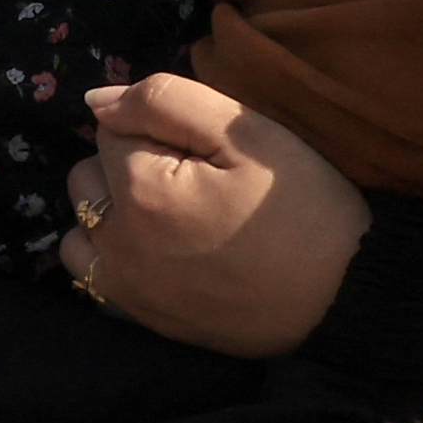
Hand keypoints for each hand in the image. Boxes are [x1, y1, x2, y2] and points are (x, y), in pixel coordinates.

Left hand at [65, 74, 364, 352]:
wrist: (345, 301)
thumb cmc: (305, 210)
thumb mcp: (248, 134)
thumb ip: (164, 102)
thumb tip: (96, 102)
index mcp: (140, 191)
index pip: (111, 129)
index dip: (158, 130)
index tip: (206, 153)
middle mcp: (116, 244)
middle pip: (87, 176)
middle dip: (126, 166)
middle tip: (195, 182)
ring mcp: (125, 289)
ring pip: (78, 230)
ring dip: (107, 214)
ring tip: (169, 215)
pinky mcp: (141, 320)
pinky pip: (92, 278)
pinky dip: (109, 258)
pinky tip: (156, 254)